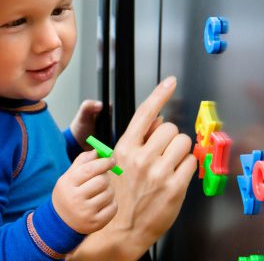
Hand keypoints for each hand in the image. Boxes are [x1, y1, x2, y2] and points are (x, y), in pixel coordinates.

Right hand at [51, 150, 117, 233]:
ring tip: (99, 192)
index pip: (89, 169)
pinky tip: (101, 203)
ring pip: (109, 193)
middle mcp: (75, 199)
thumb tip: (97, 151)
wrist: (61, 221)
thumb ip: (81, 162)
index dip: (103, 162)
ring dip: (108, 190)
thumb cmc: (68, 193)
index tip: (111, 159)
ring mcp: (86, 212)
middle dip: (106, 176)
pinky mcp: (96, 223)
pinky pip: (113, 207)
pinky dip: (111, 202)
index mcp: (67, 184)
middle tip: (103, 176)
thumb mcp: (68, 177)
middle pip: (101, 181)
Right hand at [68, 76, 196, 259]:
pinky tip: (175, 175)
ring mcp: (158, 172)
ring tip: (170, 162)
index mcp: (123, 148)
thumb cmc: (118, 194)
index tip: (170, 82)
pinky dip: (187, 166)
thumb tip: (156, 120)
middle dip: (171, 136)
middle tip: (165, 150)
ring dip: (181, 149)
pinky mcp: (174, 186)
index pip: (144, 113)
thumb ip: (137, 139)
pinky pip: (191, 162)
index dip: (159, 94)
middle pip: (169, 127)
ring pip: (184, 142)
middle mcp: (140, 157)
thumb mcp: (117, 163)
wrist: (119, 227)